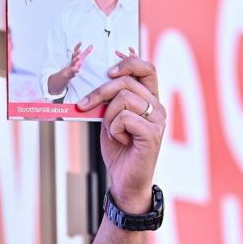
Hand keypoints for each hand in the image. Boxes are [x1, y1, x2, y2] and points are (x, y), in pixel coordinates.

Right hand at [64, 42, 91, 77]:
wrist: (67, 73)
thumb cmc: (76, 64)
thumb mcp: (81, 57)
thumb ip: (86, 52)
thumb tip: (91, 45)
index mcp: (75, 57)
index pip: (75, 51)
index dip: (77, 46)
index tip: (81, 42)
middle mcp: (73, 61)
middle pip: (74, 56)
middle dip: (76, 53)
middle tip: (80, 50)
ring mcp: (71, 66)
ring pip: (73, 63)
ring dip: (75, 60)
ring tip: (79, 57)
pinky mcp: (71, 73)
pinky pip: (73, 71)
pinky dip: (75, 71)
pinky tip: (78, 70)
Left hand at [77, 55, 163, 212]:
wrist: (125, 180)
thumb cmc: (119, 149)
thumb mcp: (111, 118)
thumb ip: (112, 99)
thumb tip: (101, 78)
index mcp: (151, 99)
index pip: (146, 68)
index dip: (127, 63)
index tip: (108, 71)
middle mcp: (158, 107)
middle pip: (127, 82)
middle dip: (100, 92)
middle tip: (84, 105)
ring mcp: (158, 121)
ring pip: (124, 99)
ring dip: (109, 116)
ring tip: (113, 132)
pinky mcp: (153, 134)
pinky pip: (125, 118)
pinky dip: (115, 129)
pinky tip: (121, 140)